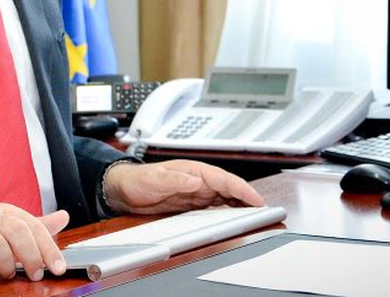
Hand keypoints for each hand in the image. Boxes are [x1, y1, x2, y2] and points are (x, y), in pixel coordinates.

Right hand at [0, 205, 68, 281]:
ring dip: (7, 265)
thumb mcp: (7, 227)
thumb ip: (35, 226)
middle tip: (36, 274)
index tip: (58, 267)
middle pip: (16, 232)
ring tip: (8, 274)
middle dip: (31, 256)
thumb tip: (64, 217)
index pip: (32, 225)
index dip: (48, 247)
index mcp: (5, 211)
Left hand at [102, 159, 265, 214]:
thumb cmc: (139, 179)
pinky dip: (227, 212)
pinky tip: (233, 219)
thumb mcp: (155, 178)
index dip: (243, 189)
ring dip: (239, 206)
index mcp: (195, 170)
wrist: (125, 189)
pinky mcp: (192, 203)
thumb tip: (196, 180)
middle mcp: (199, 180)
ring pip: (225, 199)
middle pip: (230, 189)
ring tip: (254, 215)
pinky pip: (215, 207)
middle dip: (247, 198)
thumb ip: (175, 179)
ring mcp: (197, 192)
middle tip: (264, 210)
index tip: (256, 199)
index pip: (224, 180)